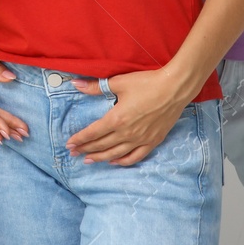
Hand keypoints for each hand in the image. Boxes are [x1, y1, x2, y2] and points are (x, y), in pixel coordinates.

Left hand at [66, 67, 196, 165]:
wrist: (174, 89)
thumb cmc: (147, 83)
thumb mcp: (119, 82)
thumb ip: (95, 87)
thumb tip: (75, 84)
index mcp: (117, 119)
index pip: (93, 133)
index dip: (80, 139)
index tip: (69, 144)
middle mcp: (127, 133)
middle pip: (102, 145)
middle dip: (86, 149)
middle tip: (74, 153)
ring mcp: (141, 139)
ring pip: (116, 154)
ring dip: (100, 158)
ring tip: (88, 160)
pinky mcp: (152, 141)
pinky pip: (135, 157)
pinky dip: (123, 161)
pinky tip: (115, 162)